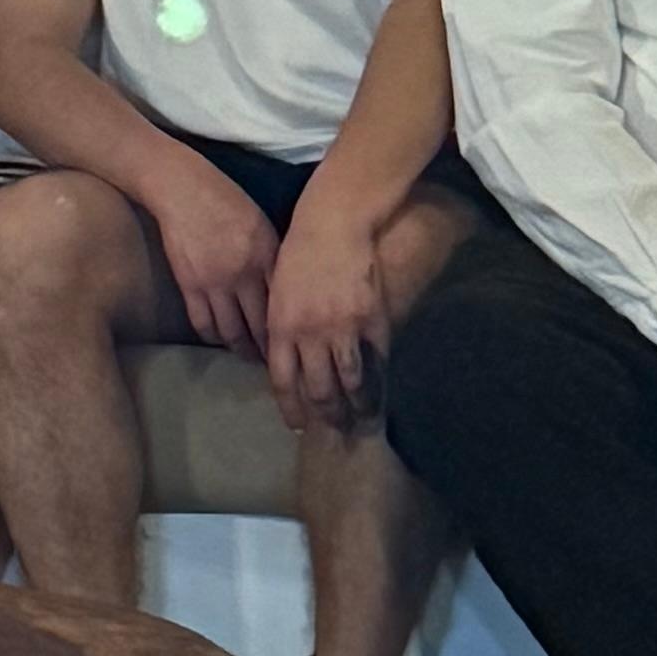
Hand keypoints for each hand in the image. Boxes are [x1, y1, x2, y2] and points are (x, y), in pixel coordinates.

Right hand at [150, 161, 280, 361]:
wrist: (181, 188)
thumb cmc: (225, 198)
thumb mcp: (261, 224)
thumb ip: (272, 259)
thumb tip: (283, 290)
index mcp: (267, 257)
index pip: (284, 306)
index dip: (290, 331)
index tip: (295, 344)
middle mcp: (244, 275)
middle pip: (261, 326)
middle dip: (269, 350)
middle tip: (275, 362)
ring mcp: (215, 283)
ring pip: (232, 332)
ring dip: (241, 349)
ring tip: (248, 356)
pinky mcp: (189, 285)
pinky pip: (203, 323)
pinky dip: (213, 337)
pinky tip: (219, 340)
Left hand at [263, 187, 391, 434]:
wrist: (333, 225)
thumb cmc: (298, 255)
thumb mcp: (277, 293)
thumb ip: (280, 329)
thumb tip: (285, 363)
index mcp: (281, 326)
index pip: (283, 381)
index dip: (292, 408)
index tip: (298, 426)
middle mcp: (311, 334)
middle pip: (319, 389)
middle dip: (327, 415)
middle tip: (335, 429)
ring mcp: (344, 329)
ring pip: (350, 382)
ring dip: (356, 407)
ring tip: (361, 421)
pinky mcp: (372, 321)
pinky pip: (376, 361)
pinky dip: (378, 382)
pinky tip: (379, 394)